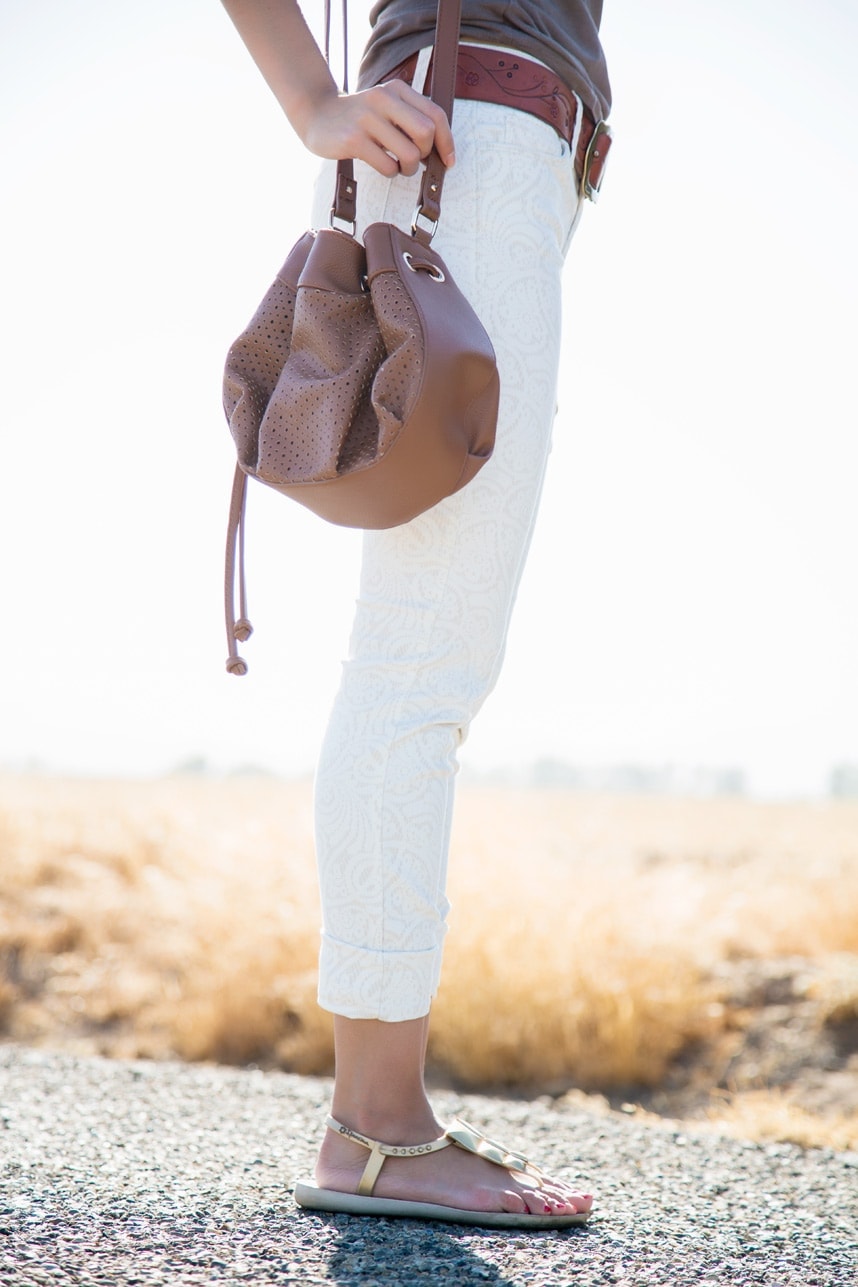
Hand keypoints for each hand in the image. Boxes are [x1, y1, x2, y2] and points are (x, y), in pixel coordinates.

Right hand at [300, 79, 454, 176]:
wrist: (316, 114)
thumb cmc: (359, 118)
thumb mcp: (385, 107)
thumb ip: (411, 120)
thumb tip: (440, 151)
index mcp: (396, 89)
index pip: (435, 115)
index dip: (447, 142)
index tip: (448, 161)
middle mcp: (383, 99)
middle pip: (426, 133)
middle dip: (426, 154)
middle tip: (414, 160)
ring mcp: (367, 118)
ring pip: (409, 154)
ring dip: (408, 169)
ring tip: (397, 166)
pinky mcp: (353, 139)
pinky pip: (387, 166)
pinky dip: (390, 172)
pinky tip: (381, 164)